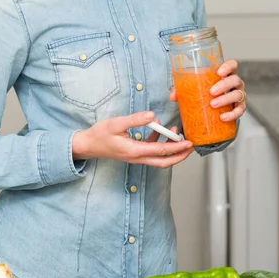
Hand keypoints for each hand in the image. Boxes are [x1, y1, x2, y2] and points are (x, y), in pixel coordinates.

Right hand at [72, 111, 193, 167]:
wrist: (88, 145)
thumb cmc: (100, 135)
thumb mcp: (116, 123)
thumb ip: (135, 119)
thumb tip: (152, 116)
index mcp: (134, 151)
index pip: (161, 151)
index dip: (176, 147)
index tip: (188, 143)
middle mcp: (137, 157)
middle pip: (164, 162)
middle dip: (179, 156)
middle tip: (191, 147)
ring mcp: (136, 156)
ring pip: (159, 158)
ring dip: (171, 150)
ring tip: (179, 136)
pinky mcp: (134, 152)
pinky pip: (151, 151)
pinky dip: (159, 143)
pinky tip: (161, 130)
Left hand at [170, 59, 245, 122]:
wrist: (216, 108)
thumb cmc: (207, 92)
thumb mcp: (195, 88)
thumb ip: (184, 89)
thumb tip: (173, 96)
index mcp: (226, 74)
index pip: (233, 65)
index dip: (228, 67)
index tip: (219, 72)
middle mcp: (235, 83)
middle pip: (235, 80)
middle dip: (224, 85)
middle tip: (211, 92)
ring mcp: (239, 95)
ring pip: (239, 95)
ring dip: (226, 99)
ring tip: (213, 104)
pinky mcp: (240, 108)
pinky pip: (240, 110)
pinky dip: (232, 114)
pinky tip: (223, 117)